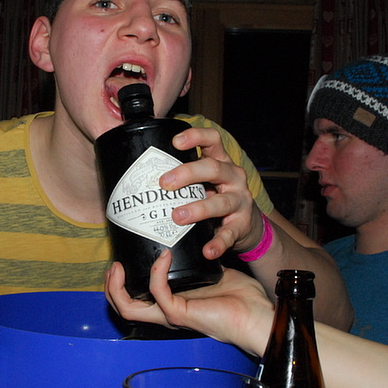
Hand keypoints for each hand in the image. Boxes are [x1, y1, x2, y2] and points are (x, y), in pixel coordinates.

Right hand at [104, 249, 274, 356]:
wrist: (257, 315)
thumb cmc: (240, 297)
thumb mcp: (211, 270)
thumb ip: (197, 257)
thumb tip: (191, 233)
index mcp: (171, 304)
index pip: (134, 300)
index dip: (120, 284)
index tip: (121, 259)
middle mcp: (167, 312)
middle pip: (124, 308)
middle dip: (111, 287)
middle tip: (113, 265)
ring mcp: (171, 314)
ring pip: (129, 309)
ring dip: (118, 287)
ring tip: (118, 266)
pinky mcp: (181, 314)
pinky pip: (158, 293)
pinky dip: (156, 272)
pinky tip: (163, 256)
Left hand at [159, 127, 263, 258]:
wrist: (249, 225)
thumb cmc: (218, 197)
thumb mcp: (206, 181)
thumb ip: (184, 178)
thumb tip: (138, 178)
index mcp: (222, 162)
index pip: (213, 140)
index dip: (196, 137)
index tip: (175, 142)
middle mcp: (233, 178)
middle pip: (213, 168)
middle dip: (188, 173)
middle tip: (164, 183)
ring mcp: (240, 201)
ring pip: (221, 202)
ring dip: (198, 209)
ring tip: (178, 217)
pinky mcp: (242, 225)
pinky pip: (230, 234)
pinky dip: (218, 243)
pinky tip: (208, 250)